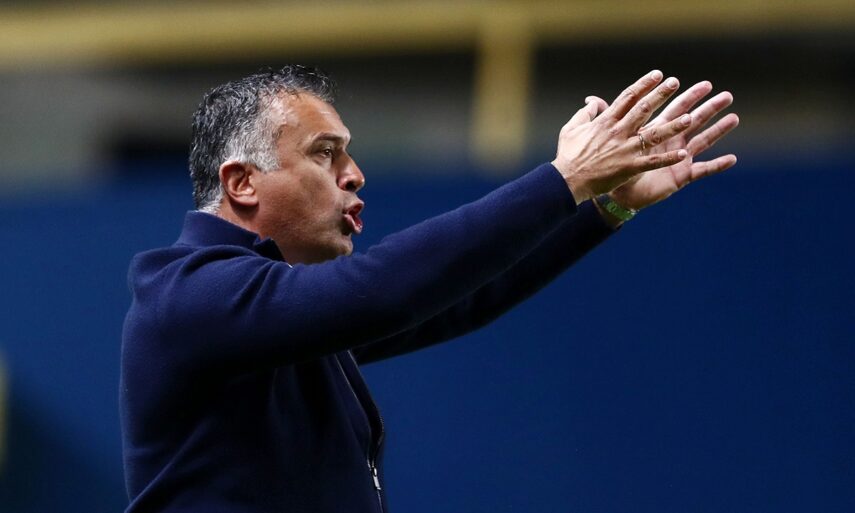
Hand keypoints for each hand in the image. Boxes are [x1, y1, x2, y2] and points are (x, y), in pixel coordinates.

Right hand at [551, 70, 691, 203]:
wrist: (567, 181)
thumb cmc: (568, 155)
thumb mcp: (571, 128)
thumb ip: (585, 113)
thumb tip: (592, 101)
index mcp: (605, 121)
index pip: (628, 97)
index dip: (644, 84)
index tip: (657, 74)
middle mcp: (617, 132)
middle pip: (643, 109)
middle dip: (660, 95)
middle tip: (675, 82)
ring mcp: (624, 150)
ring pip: (652, 135)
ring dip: (672, 126)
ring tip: (689, 118)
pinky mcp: (628, 168)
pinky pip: (651, 162)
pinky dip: (667, 159)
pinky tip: (682, 154)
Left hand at [609, 81, 739, 210]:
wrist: (614, 193)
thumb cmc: (610, 165)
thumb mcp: (606, 139)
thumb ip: (602, 118)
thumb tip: (590, 99)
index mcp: (654, 131)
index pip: (673, 109)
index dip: (686, 96)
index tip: (703, 84)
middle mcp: (669, 142)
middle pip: (693, 120)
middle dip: (709, 108)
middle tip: (726, 95)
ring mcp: (676, 159)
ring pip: (702, 141)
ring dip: (718, 130)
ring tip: (735, 118)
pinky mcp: (680, 176)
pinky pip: (702, 171)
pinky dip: (717, 165)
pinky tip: (732, 159)